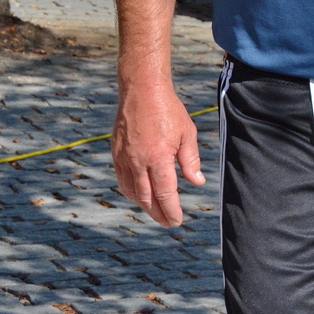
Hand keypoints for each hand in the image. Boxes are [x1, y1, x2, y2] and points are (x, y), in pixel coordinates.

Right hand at [111, 80, 205, 226]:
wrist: (142, 90)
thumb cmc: (169, 110)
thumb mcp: (187, 133)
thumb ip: (191, 160)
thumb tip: (197, 183)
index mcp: (158, 157)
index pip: (165, 193)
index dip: (171, 210)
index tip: (176, 221)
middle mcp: (138, 161)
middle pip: (146, 198)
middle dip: (158, 214)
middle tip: (167, 223)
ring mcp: (124, 158)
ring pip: (131, 191)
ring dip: (143, 205)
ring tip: (155, 211)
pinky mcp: (116, 152)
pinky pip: (122, 179)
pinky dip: (131, 191)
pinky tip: (140, 194)